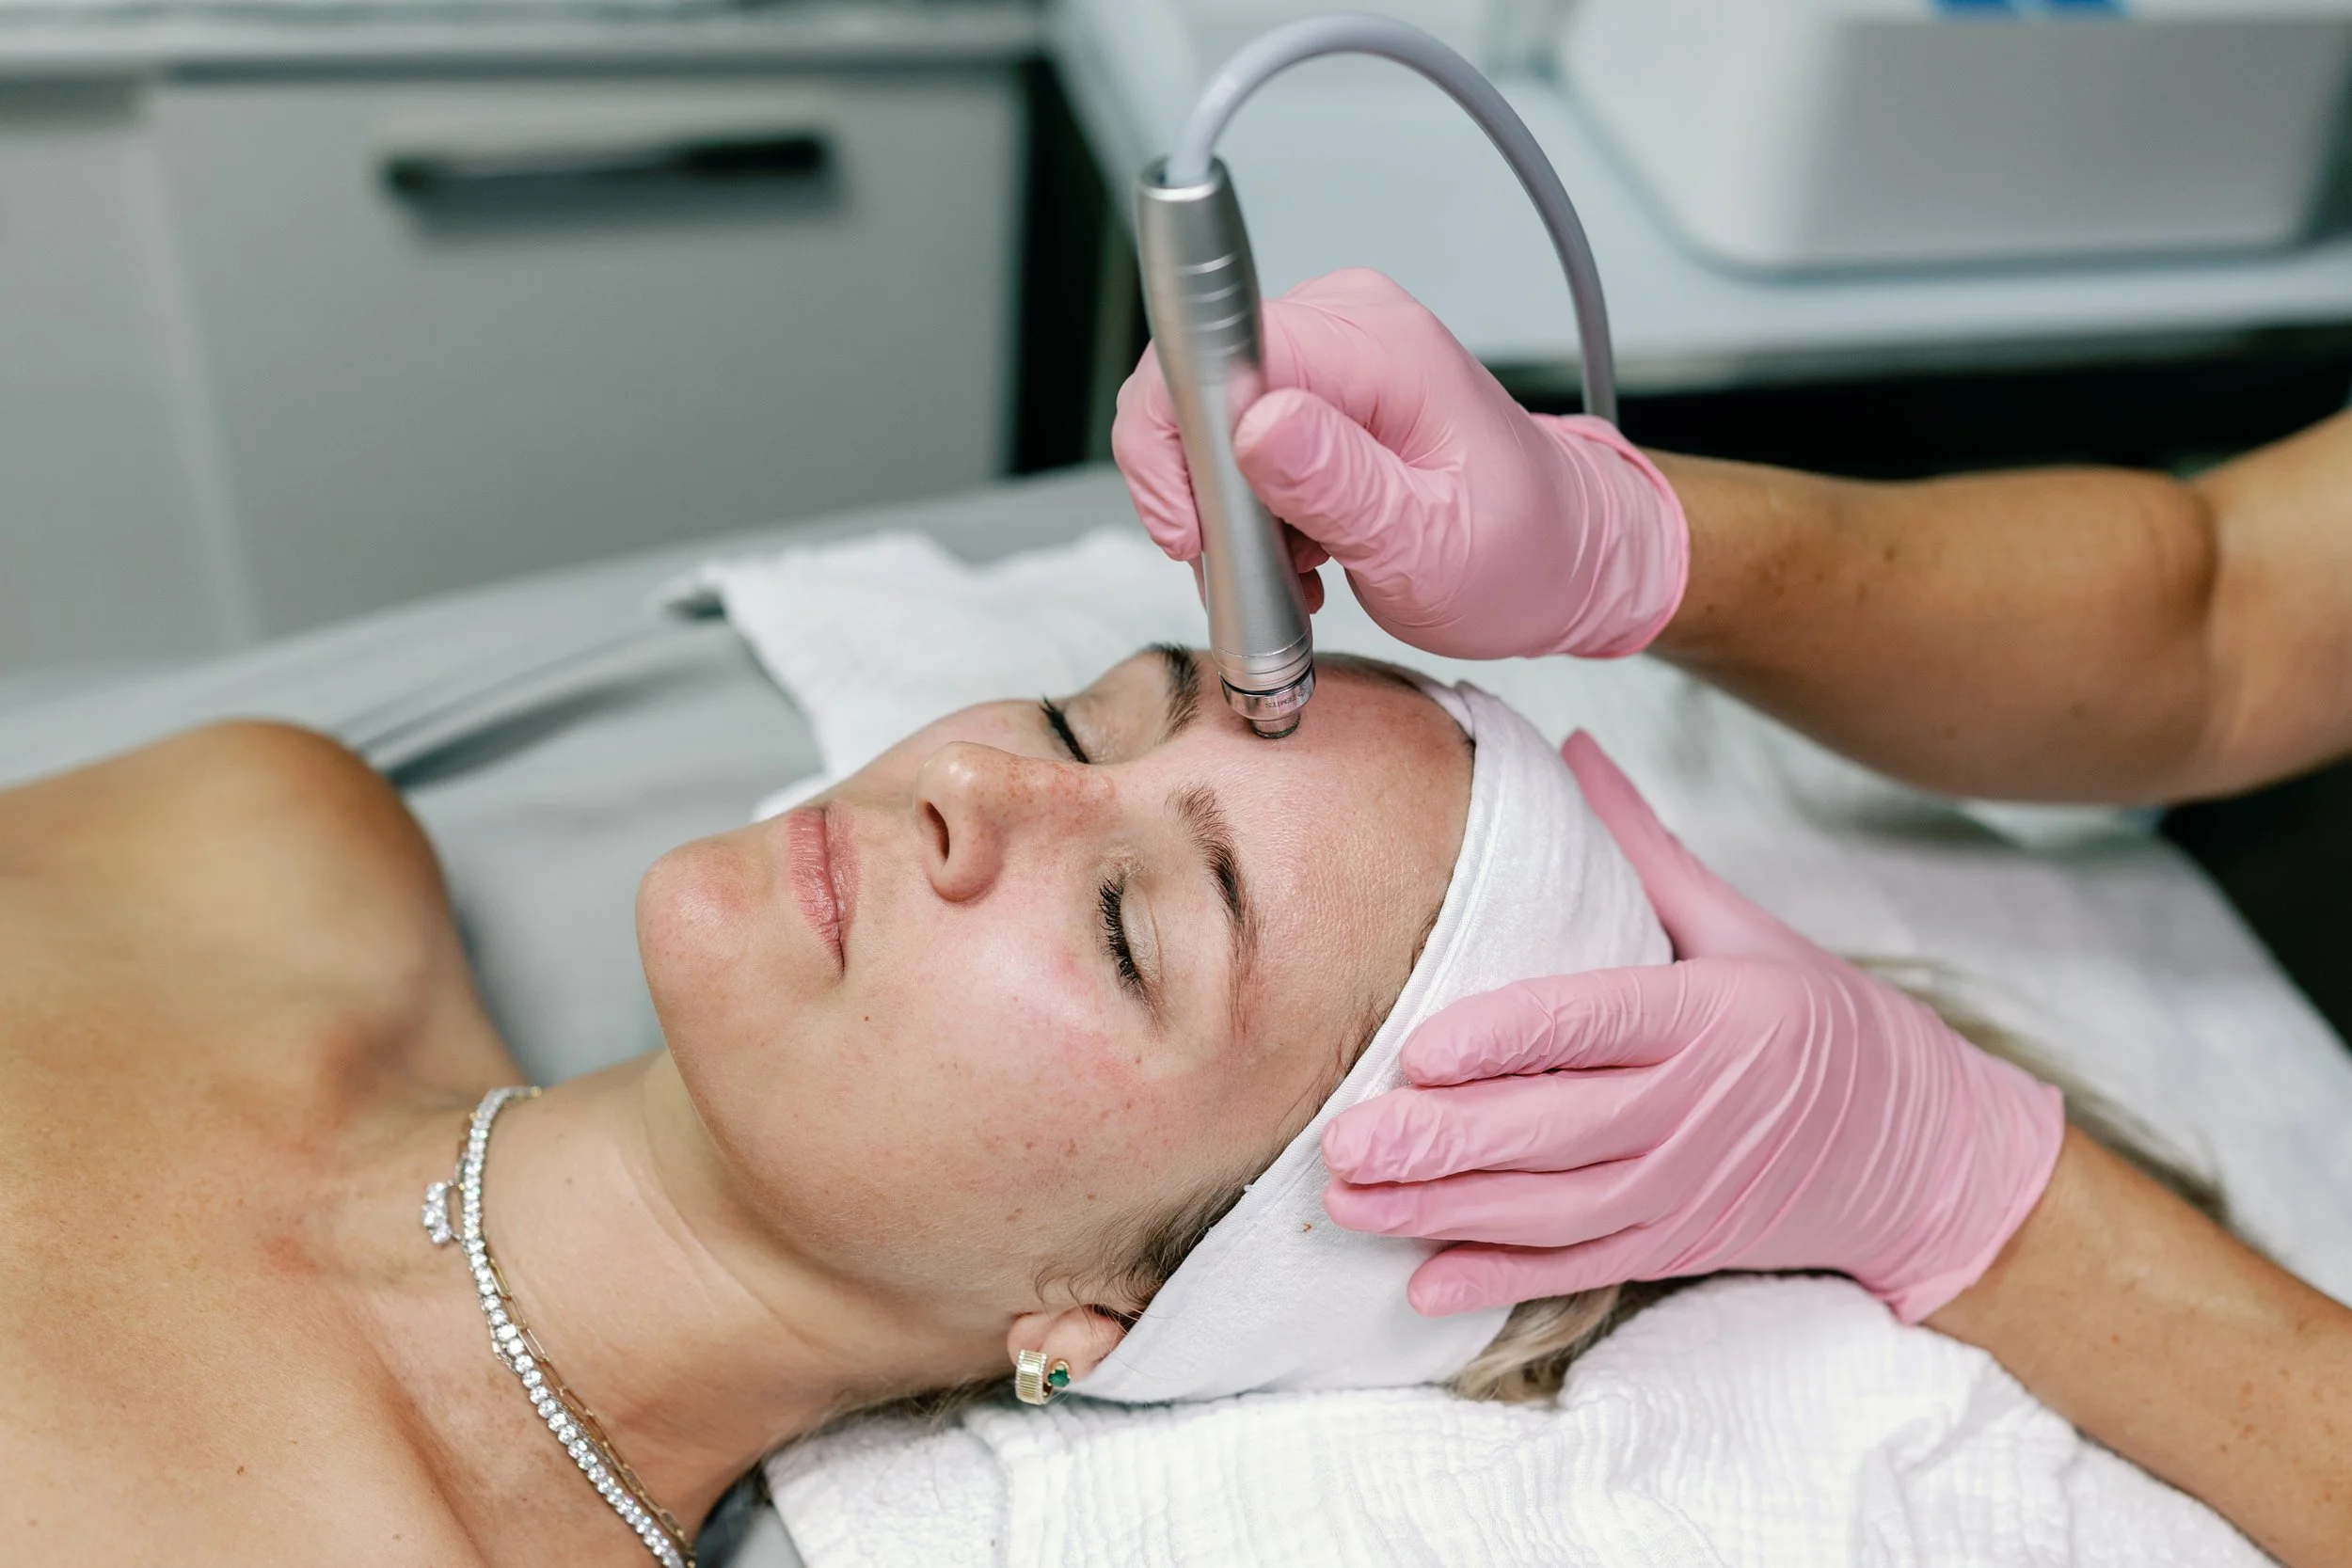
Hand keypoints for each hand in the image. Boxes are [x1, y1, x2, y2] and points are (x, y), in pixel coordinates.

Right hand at [1112, 268, 1687, 659]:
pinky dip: (1253, 503)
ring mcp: (1336, 348)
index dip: (1174, 446)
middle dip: (1202, 491)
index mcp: (1380, 349)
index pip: (1217, 349)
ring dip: (1231, 509)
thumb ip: (1337, 485)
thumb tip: (1254, 426)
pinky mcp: (1325, 383)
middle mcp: (1352, 324)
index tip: (1196, 534)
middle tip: (1256, 566)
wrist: (1570, 555)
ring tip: (1296, 565)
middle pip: (1198, 381)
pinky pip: (1240, 431)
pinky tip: (1302, 547)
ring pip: (1209, 416)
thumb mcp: (1427, 547)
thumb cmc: (1520, 556)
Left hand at [1321, 732, 2065, 1322]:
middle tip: (1345, 1139)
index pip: (1596, 1024)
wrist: (1923, 1153)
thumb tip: (1572, 745)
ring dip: (1446, 1212)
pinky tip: (1424, 1284)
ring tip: (1349, 1200)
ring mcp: (1681, 1188)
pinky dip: (1502, 1282)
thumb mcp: (1746, 925)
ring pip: (1553, 1211)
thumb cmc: (1819, 1019)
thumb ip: (1646, 846)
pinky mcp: (1672, 1245)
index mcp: (1712, 1016)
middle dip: (1445, 1142)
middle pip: (1558, 1131)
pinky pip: (1580, 1270)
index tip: (1420, 1048)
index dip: (1507, 1040)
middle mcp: (1694, 1109)